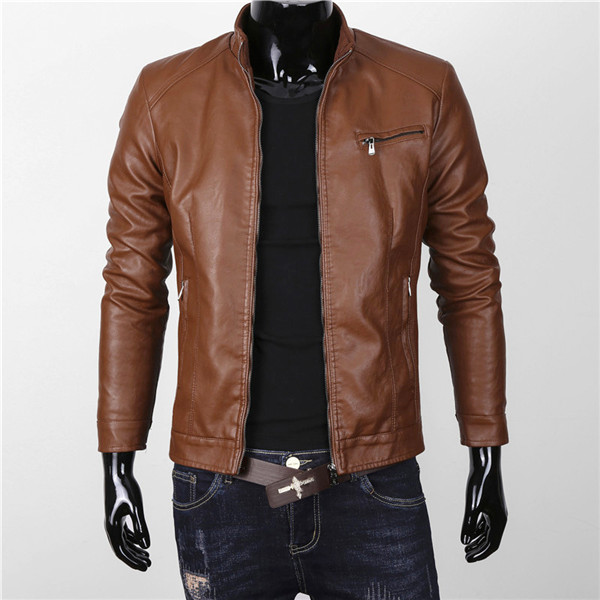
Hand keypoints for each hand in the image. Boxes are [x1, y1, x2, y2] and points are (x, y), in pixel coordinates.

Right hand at [102, 451, 151, 570]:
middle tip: (148, 565)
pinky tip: (142, 542)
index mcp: (112, 527)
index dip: (133, 561)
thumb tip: (147, 545)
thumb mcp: (136, 507)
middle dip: (135, 558)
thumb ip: (141, 526)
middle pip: (123, 549)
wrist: (118, 472)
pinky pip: (125, 532)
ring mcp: (114, 521)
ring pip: (124, 541)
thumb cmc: (126, 488)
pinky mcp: (119, 515)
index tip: (144, 567)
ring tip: (147, 556)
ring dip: (135, 549)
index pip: (122, 551)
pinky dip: (134, 539)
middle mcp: (111, 526)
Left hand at [461, 445, 507, 561]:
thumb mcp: (472, 506)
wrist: (485, 464)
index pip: (492, 544)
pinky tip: (470, 533)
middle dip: (479, 549)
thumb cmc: (480, 484)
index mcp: (499, 520)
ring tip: (466, 547)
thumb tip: (465, 542)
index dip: (480, 554)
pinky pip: (485, 522)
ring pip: (488, 531)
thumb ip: (469, 524)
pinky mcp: (490, 505)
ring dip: (478, 540)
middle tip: (466, 556)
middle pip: (490, 540)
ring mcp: (495, 511)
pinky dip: (478, 529)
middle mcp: (500, 518)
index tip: (468, 559)